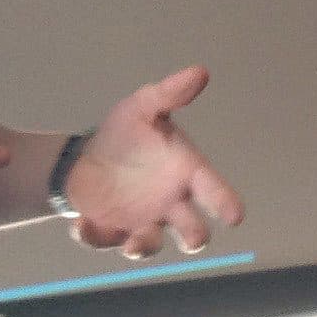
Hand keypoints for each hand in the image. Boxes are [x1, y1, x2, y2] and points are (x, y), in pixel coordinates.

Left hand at [65, 68, 244, 260]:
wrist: (84, 159)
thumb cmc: (124, 135)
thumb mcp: (142, 108)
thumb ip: (169, 94)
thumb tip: (200, 72)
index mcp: (185, 173)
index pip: (214, 190)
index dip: (226, 203)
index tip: (234, 216)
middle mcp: (171, 203)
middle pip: (193, 230)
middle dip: (194, 236)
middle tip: (192, 236)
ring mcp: (142, 222)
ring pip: (151, 243)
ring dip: (144, 245)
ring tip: (131, 242)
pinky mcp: (111, 233)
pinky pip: (105, 241)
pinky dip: (95, 237)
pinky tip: (82, 224)